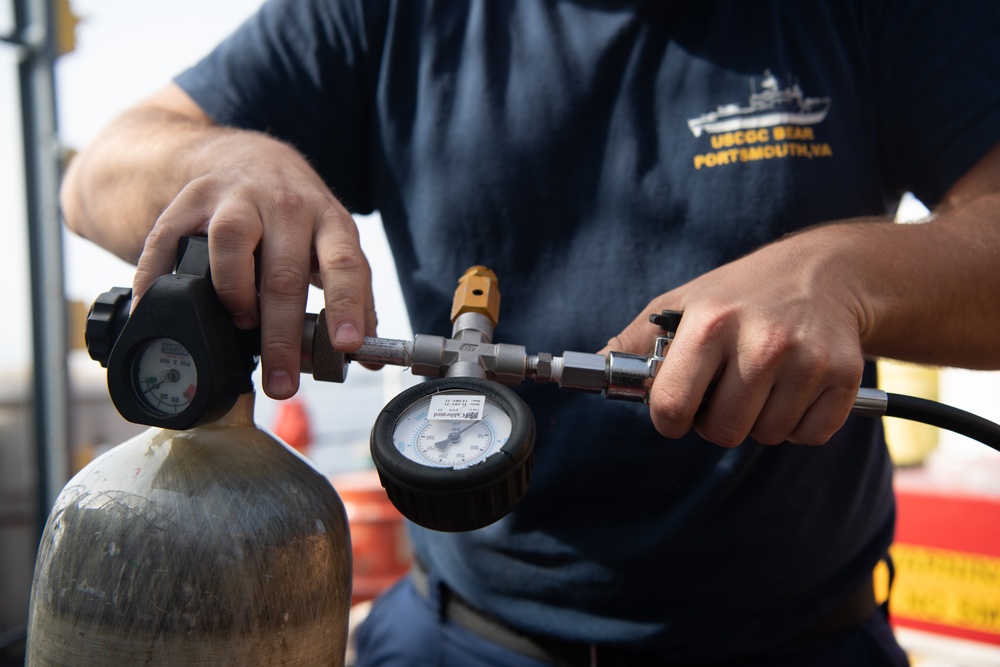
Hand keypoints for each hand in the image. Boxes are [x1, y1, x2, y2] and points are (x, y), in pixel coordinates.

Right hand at [132, 131, 376, 399]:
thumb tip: (369, 357)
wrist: (244, 156)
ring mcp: (235, 198)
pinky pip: (168, 240)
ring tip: (240, 324)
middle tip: (281, 383)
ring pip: (232, 242)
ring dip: (235, 293)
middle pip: (284, 272)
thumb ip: (355, 300)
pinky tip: (154, 309)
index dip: (347, 305)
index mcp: (328, 220)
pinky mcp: (190, 200)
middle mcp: (285, 205)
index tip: (346, 345)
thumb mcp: (333, 246)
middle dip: (281, 336)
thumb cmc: (296, 218)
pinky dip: (158, 278)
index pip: (344, 264)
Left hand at [604, 227, 868, 445]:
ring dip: (759, 420)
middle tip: (725, 389)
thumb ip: (636, 342)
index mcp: (710, 323)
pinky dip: (799, 423)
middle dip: (716, 420)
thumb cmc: (738, 294)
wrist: (823, 271)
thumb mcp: (681, 304)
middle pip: (722, 431)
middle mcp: (761, 342)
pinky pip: (809, 435)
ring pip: (767, 436)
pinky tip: (795, 387)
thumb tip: (595, 370)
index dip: (670, 417)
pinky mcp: (844, 375)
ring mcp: (807, 359)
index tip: (677, 407)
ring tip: (763, 380)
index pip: (672, 406)